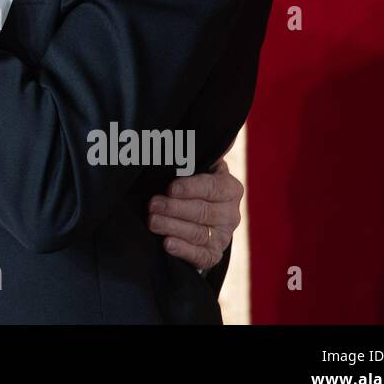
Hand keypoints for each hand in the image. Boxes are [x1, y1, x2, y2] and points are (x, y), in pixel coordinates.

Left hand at [147, 156, 242, 270]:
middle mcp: (231, 213)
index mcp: (229, 187)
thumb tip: (191, 128)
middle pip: (203, 211)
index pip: (212, 187)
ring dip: (173, 227)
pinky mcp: (213, 254)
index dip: (191, 188)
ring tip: (152, 222)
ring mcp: (223, 236)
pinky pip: (202, 256)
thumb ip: (193, 151)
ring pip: (199, 233)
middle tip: (152, 204)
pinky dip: (184, 250)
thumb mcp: (193, 165)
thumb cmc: (188, 181)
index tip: (170, 187)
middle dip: (175, 208)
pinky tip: (167, 244)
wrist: (193, 212)